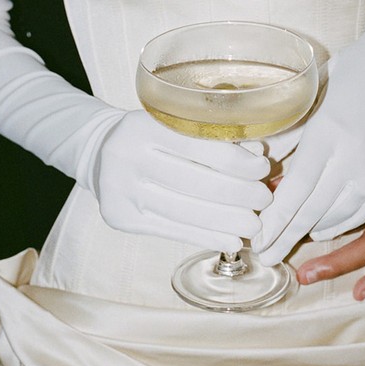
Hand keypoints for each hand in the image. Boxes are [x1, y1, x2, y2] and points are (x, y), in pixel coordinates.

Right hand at [91, 110, 271, 251]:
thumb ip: (212, 137)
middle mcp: (126, 156)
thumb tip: (258, 157)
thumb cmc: (151, 136)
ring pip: (186, 212)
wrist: (100, 153)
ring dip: (227, 222)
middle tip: (265, 200)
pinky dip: (206, 237)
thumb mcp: (174, 124)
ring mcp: (120, 190)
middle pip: (195, 182)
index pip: (200, 147)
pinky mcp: (120, 217)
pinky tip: (230, 241)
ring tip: (254, 225)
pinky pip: (172, 230)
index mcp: (143, 125)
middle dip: (238, 194)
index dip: (237, 161)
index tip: (263, 169)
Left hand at [253, 15, 364, 264]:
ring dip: (313, 236)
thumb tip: (266, 159)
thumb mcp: (321, 94)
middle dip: (286, 237)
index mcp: (328, 135)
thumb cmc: (363, 67)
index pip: (294, 191)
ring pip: (340, 219)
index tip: (258, 238)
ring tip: (289, 247)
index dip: (275, 220)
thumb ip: (294, 131)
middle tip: (266, 254)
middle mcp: (353, 160)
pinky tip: (328, 237)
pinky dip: (346, 230)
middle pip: (312, 212)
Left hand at [295, 77, 364, 297]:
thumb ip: (336, 124)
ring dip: (338, 262)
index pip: (322, 187)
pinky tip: (361, 291)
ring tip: (307, 275)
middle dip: (304, 234)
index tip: (268, 208)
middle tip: (276, 248)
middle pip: (339, 219)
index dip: (292, 201)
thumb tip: (295, 144)